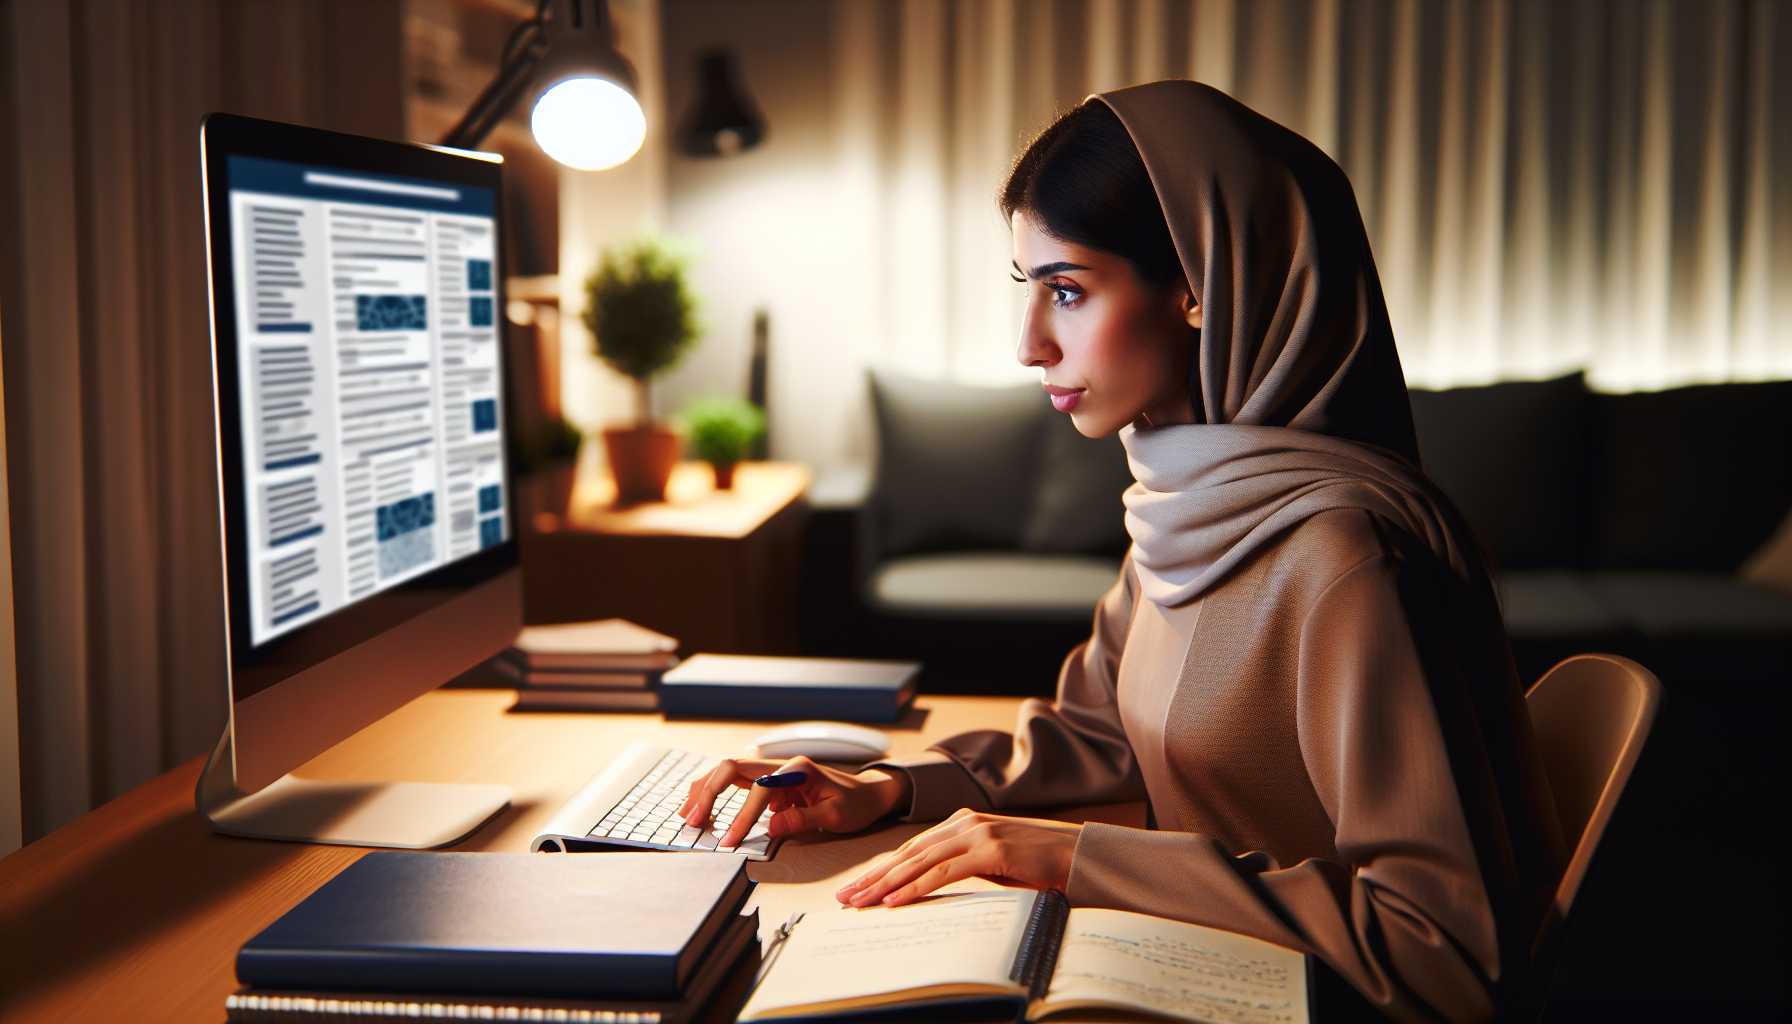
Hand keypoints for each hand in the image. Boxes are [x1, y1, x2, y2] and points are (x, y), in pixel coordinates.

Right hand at [677, 755, 911, 848]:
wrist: (869, 793)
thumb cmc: (856, 804)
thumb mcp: (837, 815)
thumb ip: (804, 819)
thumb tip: (770, 828)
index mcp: (797, 770)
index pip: (759, 789)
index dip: (742, 815)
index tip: (729, 841)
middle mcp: (780, 765)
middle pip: (733, 767)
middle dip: (709, 792)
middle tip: (693, 820)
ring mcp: (773, 771)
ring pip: (729, 771)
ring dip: (706, 789)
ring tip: (687, 814)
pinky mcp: (769, 782)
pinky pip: (736, 783)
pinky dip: (715, 792)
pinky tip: (702, 806)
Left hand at [833, 809, 1082, 907]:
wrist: (1079, 854)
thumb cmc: (1039, 862)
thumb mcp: (993, 861)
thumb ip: (964, 865)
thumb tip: (930, 885)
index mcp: (963, 822)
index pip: (912, 847)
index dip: (882, 867)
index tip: (857, 886)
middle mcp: (965, 822)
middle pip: (908, 852)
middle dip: (874, 876)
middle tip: (846, 897)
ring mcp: (977, 833)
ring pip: (919, 861)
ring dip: (885, 884)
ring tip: (861, 902)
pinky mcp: (990, 850)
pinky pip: (942, 872)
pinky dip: (914, 887)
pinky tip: (894, 900)